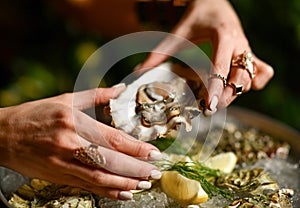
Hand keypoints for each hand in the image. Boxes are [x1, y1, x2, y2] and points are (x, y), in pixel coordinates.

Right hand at [0, 84, 161, 199]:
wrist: (3, 136)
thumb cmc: (35, 114)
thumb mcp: (65, 99)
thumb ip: (96, 95)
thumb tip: (120, 89)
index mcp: (74, 123)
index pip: (113, 139)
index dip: (136, 149)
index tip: (154, 153)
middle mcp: (71, 145)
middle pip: (111, 162)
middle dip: (137, 169)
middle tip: (156, 172)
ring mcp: (64, 164)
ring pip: (101, 178)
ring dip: (126, 183)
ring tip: (145, 184)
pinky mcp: (59, 176)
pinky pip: (88, 186)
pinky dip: (107, 192)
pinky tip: (123, 194)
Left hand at [135, 0, 273, 113]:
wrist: (215, 1)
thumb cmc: (197, 16)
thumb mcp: (178, 32)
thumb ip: (159, 52)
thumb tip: (139, 71)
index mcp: (223, 36)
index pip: (222, 67)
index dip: (217, 88)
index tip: (210, 106)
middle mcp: (240, 44)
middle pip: (240, 78)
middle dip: (227, 96)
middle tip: (210, 108)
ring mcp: (247, 49)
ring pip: (251, 78)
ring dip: (237, 93)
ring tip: (218, 100)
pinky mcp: (250, 53)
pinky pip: (263, 72)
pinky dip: (255, 83)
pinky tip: (239, 88)